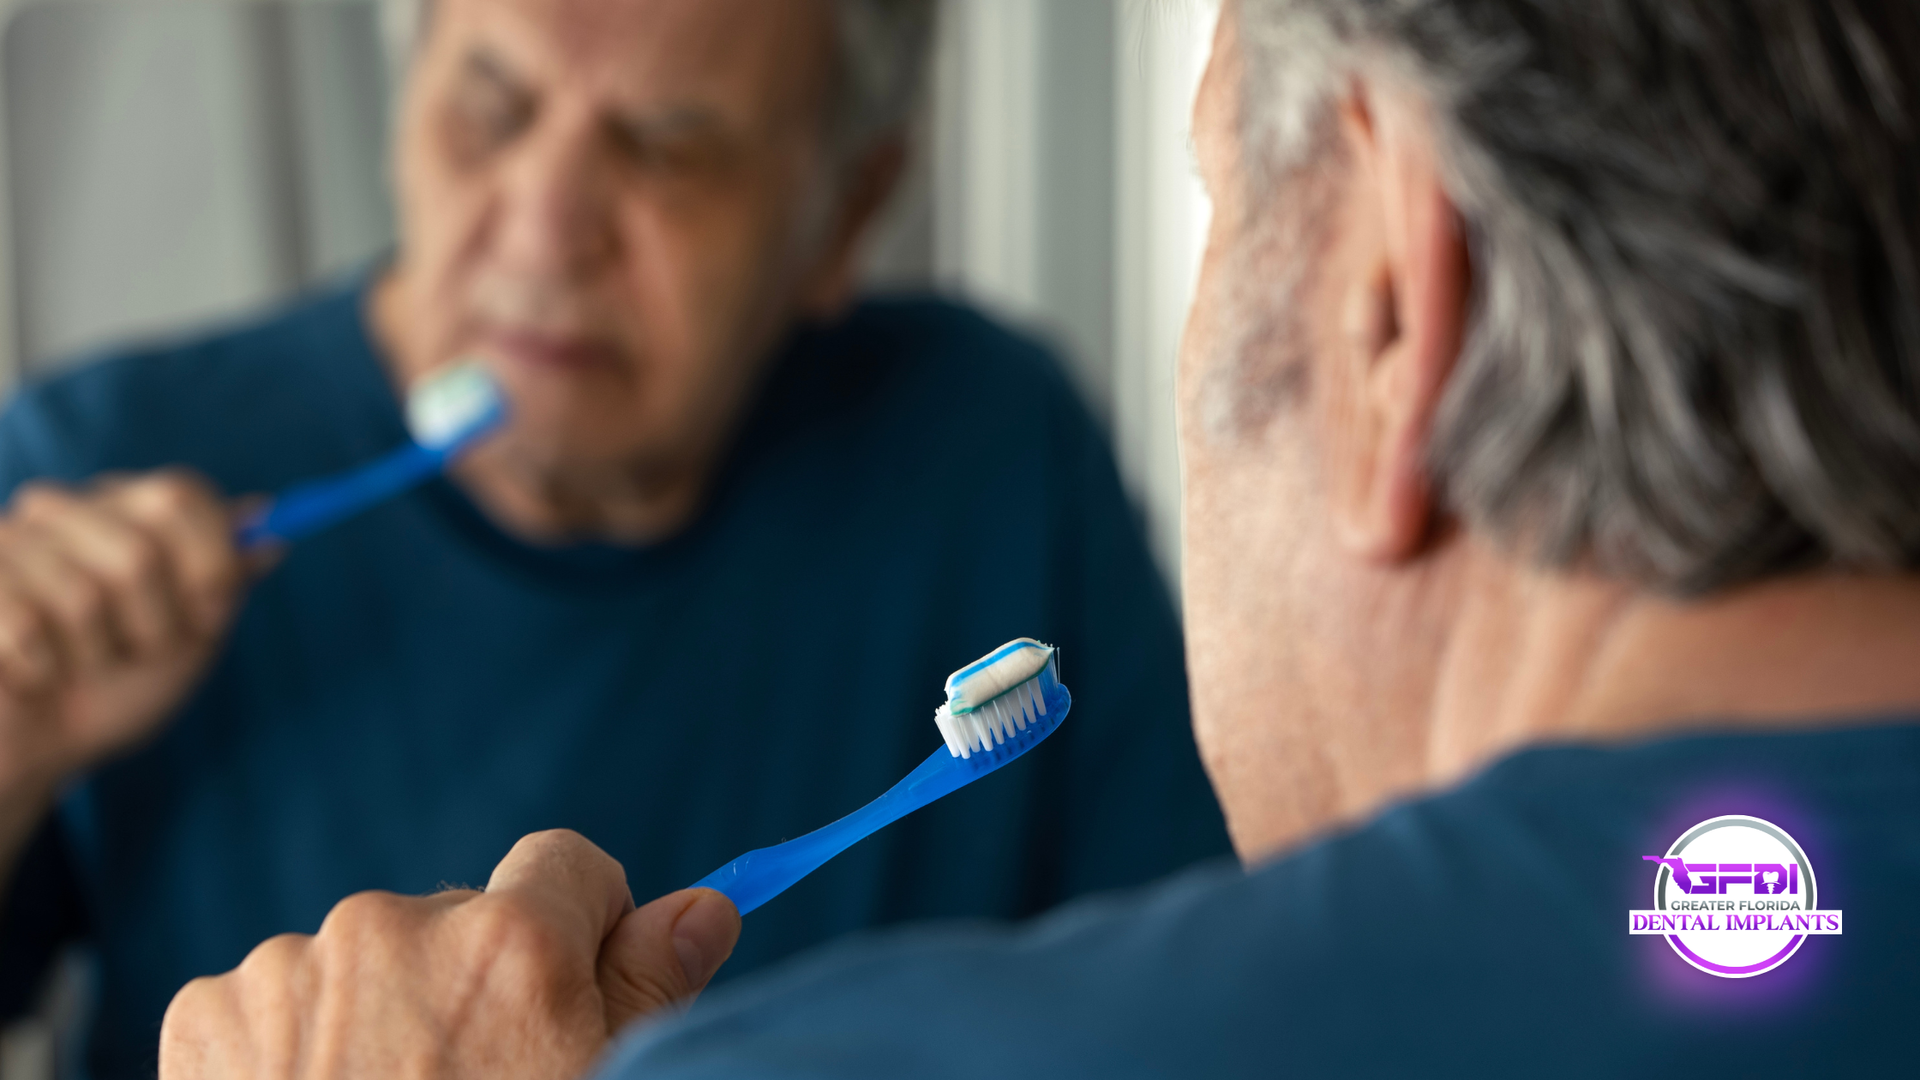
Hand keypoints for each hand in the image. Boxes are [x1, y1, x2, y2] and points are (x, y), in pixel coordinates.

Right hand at [0, 470, 247, 795]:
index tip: (210, 612)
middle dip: (155, 624)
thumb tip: (268, 520)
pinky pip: (28, 625)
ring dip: (96, 656)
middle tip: (136, 650)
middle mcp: (61, 508)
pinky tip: (35, 675)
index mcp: (123, 509)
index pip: (181, 494)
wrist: (38, 749)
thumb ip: (226, 579)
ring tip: (79, 665)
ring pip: (84, 596)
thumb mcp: (191, 636)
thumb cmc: (115, 687)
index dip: (209, 562)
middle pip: (140, 550)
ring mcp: (6, 540)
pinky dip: (46, 670)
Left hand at [159, 829, 742, 1079]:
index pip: (567, 861)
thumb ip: (649, 989)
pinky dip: (296, 1045)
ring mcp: (293, 966)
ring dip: (382, 1014)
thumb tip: (706, 906)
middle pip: (462, 916)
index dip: (582, 925)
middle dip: (473, 982)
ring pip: (368, 961)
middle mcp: (396, 926)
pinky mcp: (211, 1011)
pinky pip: (280, 997)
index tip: (570, 990)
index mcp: (511, 943)